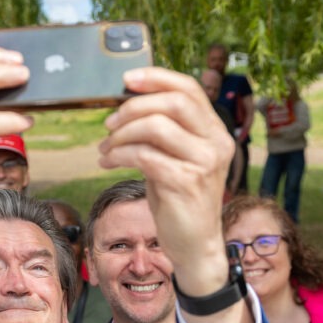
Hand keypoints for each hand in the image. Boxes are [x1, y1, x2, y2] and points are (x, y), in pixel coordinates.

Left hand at [98, 67, 232, 296]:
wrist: (194, 244)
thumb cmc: (179, 200)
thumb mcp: (175, 159)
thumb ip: (164, 133)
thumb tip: (129, 105)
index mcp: (215, 132)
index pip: (189, 89)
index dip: (156, 78)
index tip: (126, 79)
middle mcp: (216, 143)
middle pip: (172, 103)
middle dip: (133, 107)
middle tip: (109, 123)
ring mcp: (203, 163)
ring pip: (155, 127)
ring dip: (121, 134)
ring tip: (106, 148)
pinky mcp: (185, 183)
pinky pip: (144, 156)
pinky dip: (118, 155)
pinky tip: (107, 162)